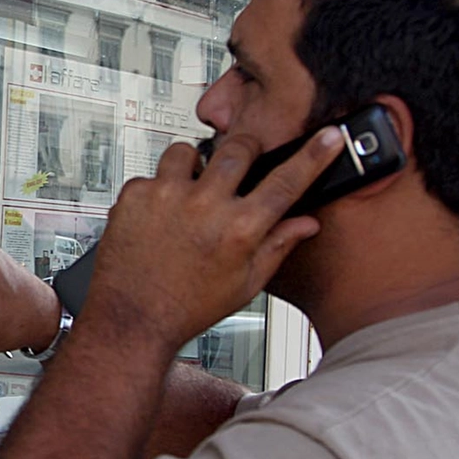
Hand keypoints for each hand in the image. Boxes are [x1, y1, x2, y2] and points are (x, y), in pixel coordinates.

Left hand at [78, 127, 344, 352]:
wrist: (131, 320)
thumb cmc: (186, 308)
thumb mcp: (244, 284)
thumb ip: (277, 247)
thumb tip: (306, 224)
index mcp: (239, 230)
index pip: (287, 182)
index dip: (313, 156)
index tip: (327, 137)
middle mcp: (205, 206)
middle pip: (238, 148)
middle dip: (244, 150)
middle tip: (237, 165)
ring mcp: (167, 196)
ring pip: (187, 151)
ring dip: (193, 167)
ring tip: (188, 194)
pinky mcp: (134, 195)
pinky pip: (152, 174)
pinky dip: (158, 190)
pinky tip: (158, 216)